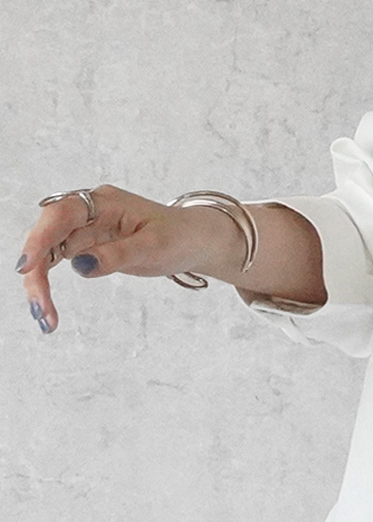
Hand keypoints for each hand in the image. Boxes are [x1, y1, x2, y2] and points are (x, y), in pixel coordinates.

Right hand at [15, 185, 241, 332]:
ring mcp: (86, 228)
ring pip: (49, 253)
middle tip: (41, 309)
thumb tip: (79, 265)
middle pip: (48, 236)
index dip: (40, 239)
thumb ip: (118, 255)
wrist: (197, 240)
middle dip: (37, 271)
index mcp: (105, 202)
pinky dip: (51, 283)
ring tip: (46, 318)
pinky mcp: (88, 245)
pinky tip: (48, 310)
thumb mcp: (155, 248)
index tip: (26, 267)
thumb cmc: (180, 237)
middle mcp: (89, 211)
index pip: (62, 216)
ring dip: (40, 283)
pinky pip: (60, 262)